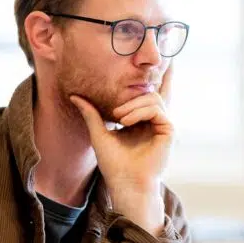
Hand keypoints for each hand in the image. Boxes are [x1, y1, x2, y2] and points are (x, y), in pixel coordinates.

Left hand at [70, 65, 173, 234]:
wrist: (125, 183)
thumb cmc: (114, 164)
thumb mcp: (99, 133)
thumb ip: (91, 114)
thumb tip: (75, 95)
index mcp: (143, 120)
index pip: (151, 93)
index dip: (160, 75)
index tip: (163, 58)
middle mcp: (156, 120)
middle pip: (154, 91)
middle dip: (141, 89)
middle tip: (120, 106)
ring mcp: (164, 125)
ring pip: (152, 98)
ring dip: (133, 105)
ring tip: (119, 118)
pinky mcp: (169, 130)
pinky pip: (156, 109)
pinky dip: (140, 112)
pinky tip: (126, 121)